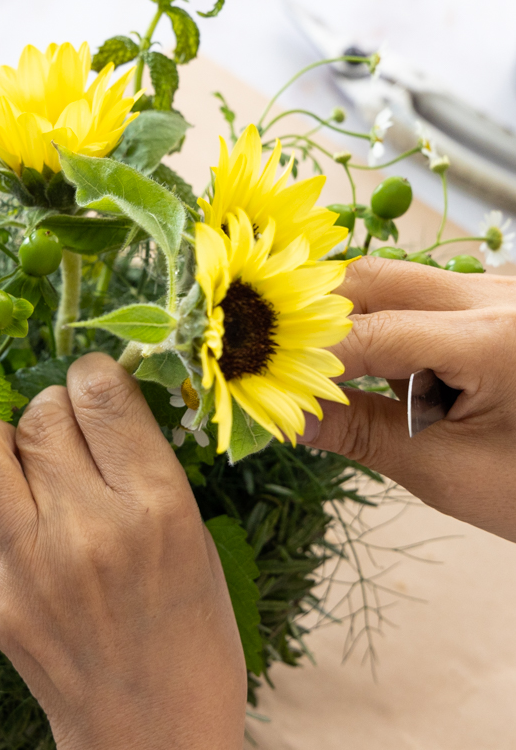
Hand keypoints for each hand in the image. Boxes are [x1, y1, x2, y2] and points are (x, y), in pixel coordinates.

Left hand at [0, 353, 245, 749]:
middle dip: (54, 407)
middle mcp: (85, 529)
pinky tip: (20, 522)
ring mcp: (26, 565)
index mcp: (155, 508)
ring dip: (4, 439)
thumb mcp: (192, 536)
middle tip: (67, 432)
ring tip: (26, 461)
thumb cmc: (191, 633)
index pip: (100, 395)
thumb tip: (95, 407)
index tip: (93, 383)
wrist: (149, 733)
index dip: (93, 374)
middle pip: (39, 414)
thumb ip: (141, 467)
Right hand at [301, 257, 515, 541]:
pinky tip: (377, 371)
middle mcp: (498, 295)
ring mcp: (499, 291)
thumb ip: (361, 434)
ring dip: (348, 322)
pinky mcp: (494, 302)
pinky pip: (419, 295)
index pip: (369, 335)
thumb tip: (288, 417)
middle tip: (281, 367)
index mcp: (497, 338)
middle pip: (374, 279)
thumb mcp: (447, 471)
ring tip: (331, 377)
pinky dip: (380, 326)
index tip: (258, 380)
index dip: (305, 360)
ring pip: (393, 280)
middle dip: (316, 320)